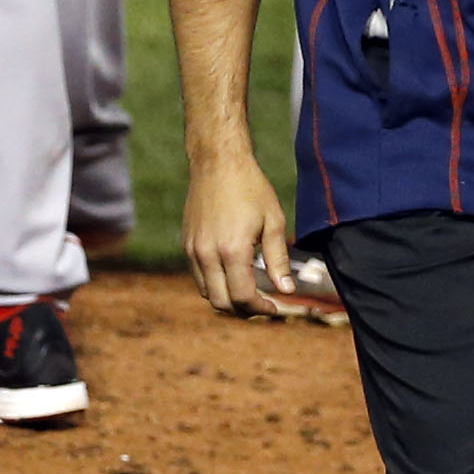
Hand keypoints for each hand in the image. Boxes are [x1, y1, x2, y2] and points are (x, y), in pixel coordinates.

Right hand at [184, 141, 330, 319]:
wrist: (218, 162)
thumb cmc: (250, 188)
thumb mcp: (273, 221)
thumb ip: (279, 259)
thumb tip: (286, 290)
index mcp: (232, 250)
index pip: (243, 297)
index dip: (261, 309)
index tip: (275, 308)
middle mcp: (207, 254)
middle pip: (221, 303)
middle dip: (244, 311)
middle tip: (262, 305)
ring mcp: (193, 250)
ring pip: (207, 293)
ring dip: (228, 300)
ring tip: (249, 292)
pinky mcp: (187, 244)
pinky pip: (199, 277)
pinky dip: (215, 284)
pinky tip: (233, 275)